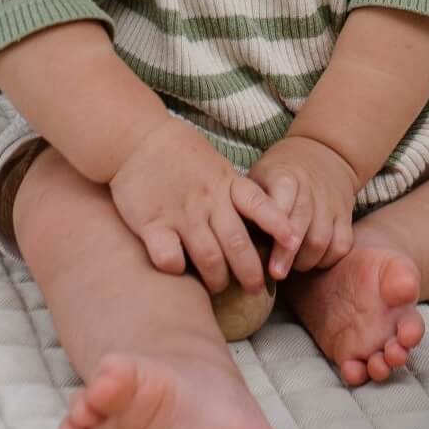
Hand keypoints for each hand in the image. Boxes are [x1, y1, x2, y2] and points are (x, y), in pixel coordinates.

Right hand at [109, 117, 295, 295]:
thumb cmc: (179, 154)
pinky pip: (169, 257)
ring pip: (209, 257)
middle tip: (257, 290)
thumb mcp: (215, 165)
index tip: (294, 241)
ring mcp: (181, 213)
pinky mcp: (151, 223)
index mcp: (226, 182)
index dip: (279, 224)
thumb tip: (257, 220)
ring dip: (218, 278)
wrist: (135, 139)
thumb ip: (233, 191)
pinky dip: (177, 269)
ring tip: (219, 286)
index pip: (259, 204)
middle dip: (251, 272)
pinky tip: (179, 270)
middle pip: (237, 243)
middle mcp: (208, 199)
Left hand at [248, 135, 359, 276]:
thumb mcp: (258, 178)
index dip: (275, 231)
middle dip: (288, 255)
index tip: (264, 252)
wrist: (323, 154)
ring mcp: (331, 202)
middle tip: (275, 274)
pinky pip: (342, 244)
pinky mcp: (347, 214)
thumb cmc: (278, 174)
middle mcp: (311, 188)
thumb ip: (247, 205)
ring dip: (306, 260)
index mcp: (285, 177)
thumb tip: (230, 241)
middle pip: (303, 226)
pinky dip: (328, 259)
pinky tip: (313, 261)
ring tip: (292, 267)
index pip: (282, 205)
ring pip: (323, 239)